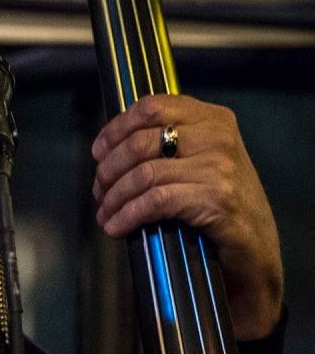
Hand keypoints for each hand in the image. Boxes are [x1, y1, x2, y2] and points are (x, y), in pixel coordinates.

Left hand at [91, 94, 282, 339]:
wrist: (256, 245)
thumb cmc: (219, 201)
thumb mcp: (199, 159)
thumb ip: (166, 144)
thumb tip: (108, 149)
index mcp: (212, 118)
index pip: (151, 107)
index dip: (116, 129)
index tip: (98, 153)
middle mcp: (218, 136)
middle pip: (141, 143)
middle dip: (110, 170)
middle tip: (99, 191)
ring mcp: (220, 167)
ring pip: (144, 174)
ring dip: (114, 197)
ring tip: (104, 213)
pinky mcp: (217, 200)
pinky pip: (155, 201)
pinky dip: (128, 215)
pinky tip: (116, 227)